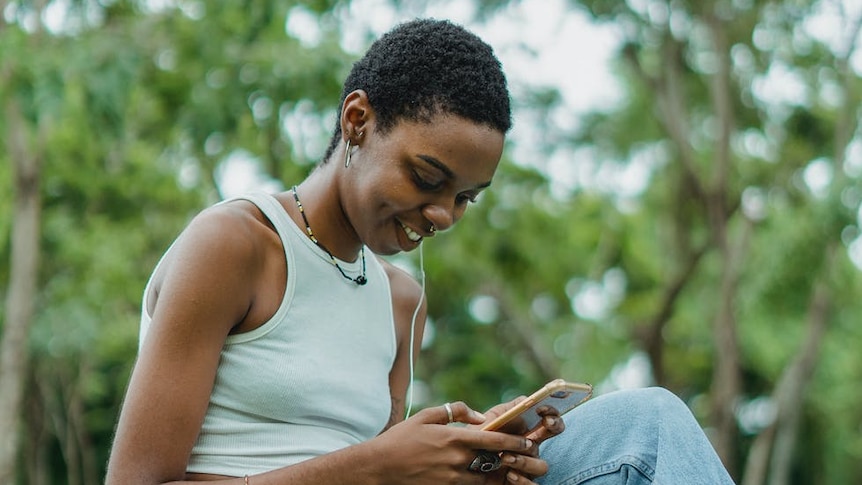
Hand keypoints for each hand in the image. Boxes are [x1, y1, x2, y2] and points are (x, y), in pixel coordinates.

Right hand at [369, 402, 538, 483]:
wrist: (379, 468)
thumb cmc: (401, 439)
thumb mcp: (426, 416)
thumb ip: (455, 411)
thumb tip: (478, 416)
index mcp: (454, 438)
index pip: (493, 441)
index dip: (514, 443)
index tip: (527, 443)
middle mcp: (456, 460)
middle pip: (494, 463)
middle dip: (510, 461)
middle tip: (523, 458)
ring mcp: (452, 478)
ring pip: (485, 480)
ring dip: (496, 474)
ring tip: (506, 469)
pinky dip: (479, 484)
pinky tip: (482, 479)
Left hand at [466, 398, 565, 482]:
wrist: (464, 461)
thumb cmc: (477, 438)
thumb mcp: (490, 420)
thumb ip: (506, 410)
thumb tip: (526, 400)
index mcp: (526, 431)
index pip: (549, 420)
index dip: (551, 412)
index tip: (542, 408)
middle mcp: (531, 449)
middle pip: (554, 437)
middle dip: (554, 426)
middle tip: (545, 423)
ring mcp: (528, 467)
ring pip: (541, 466)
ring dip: (525, 461)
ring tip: (505, 457)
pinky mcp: (521, 483)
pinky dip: (523, 481)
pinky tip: (509, 474)